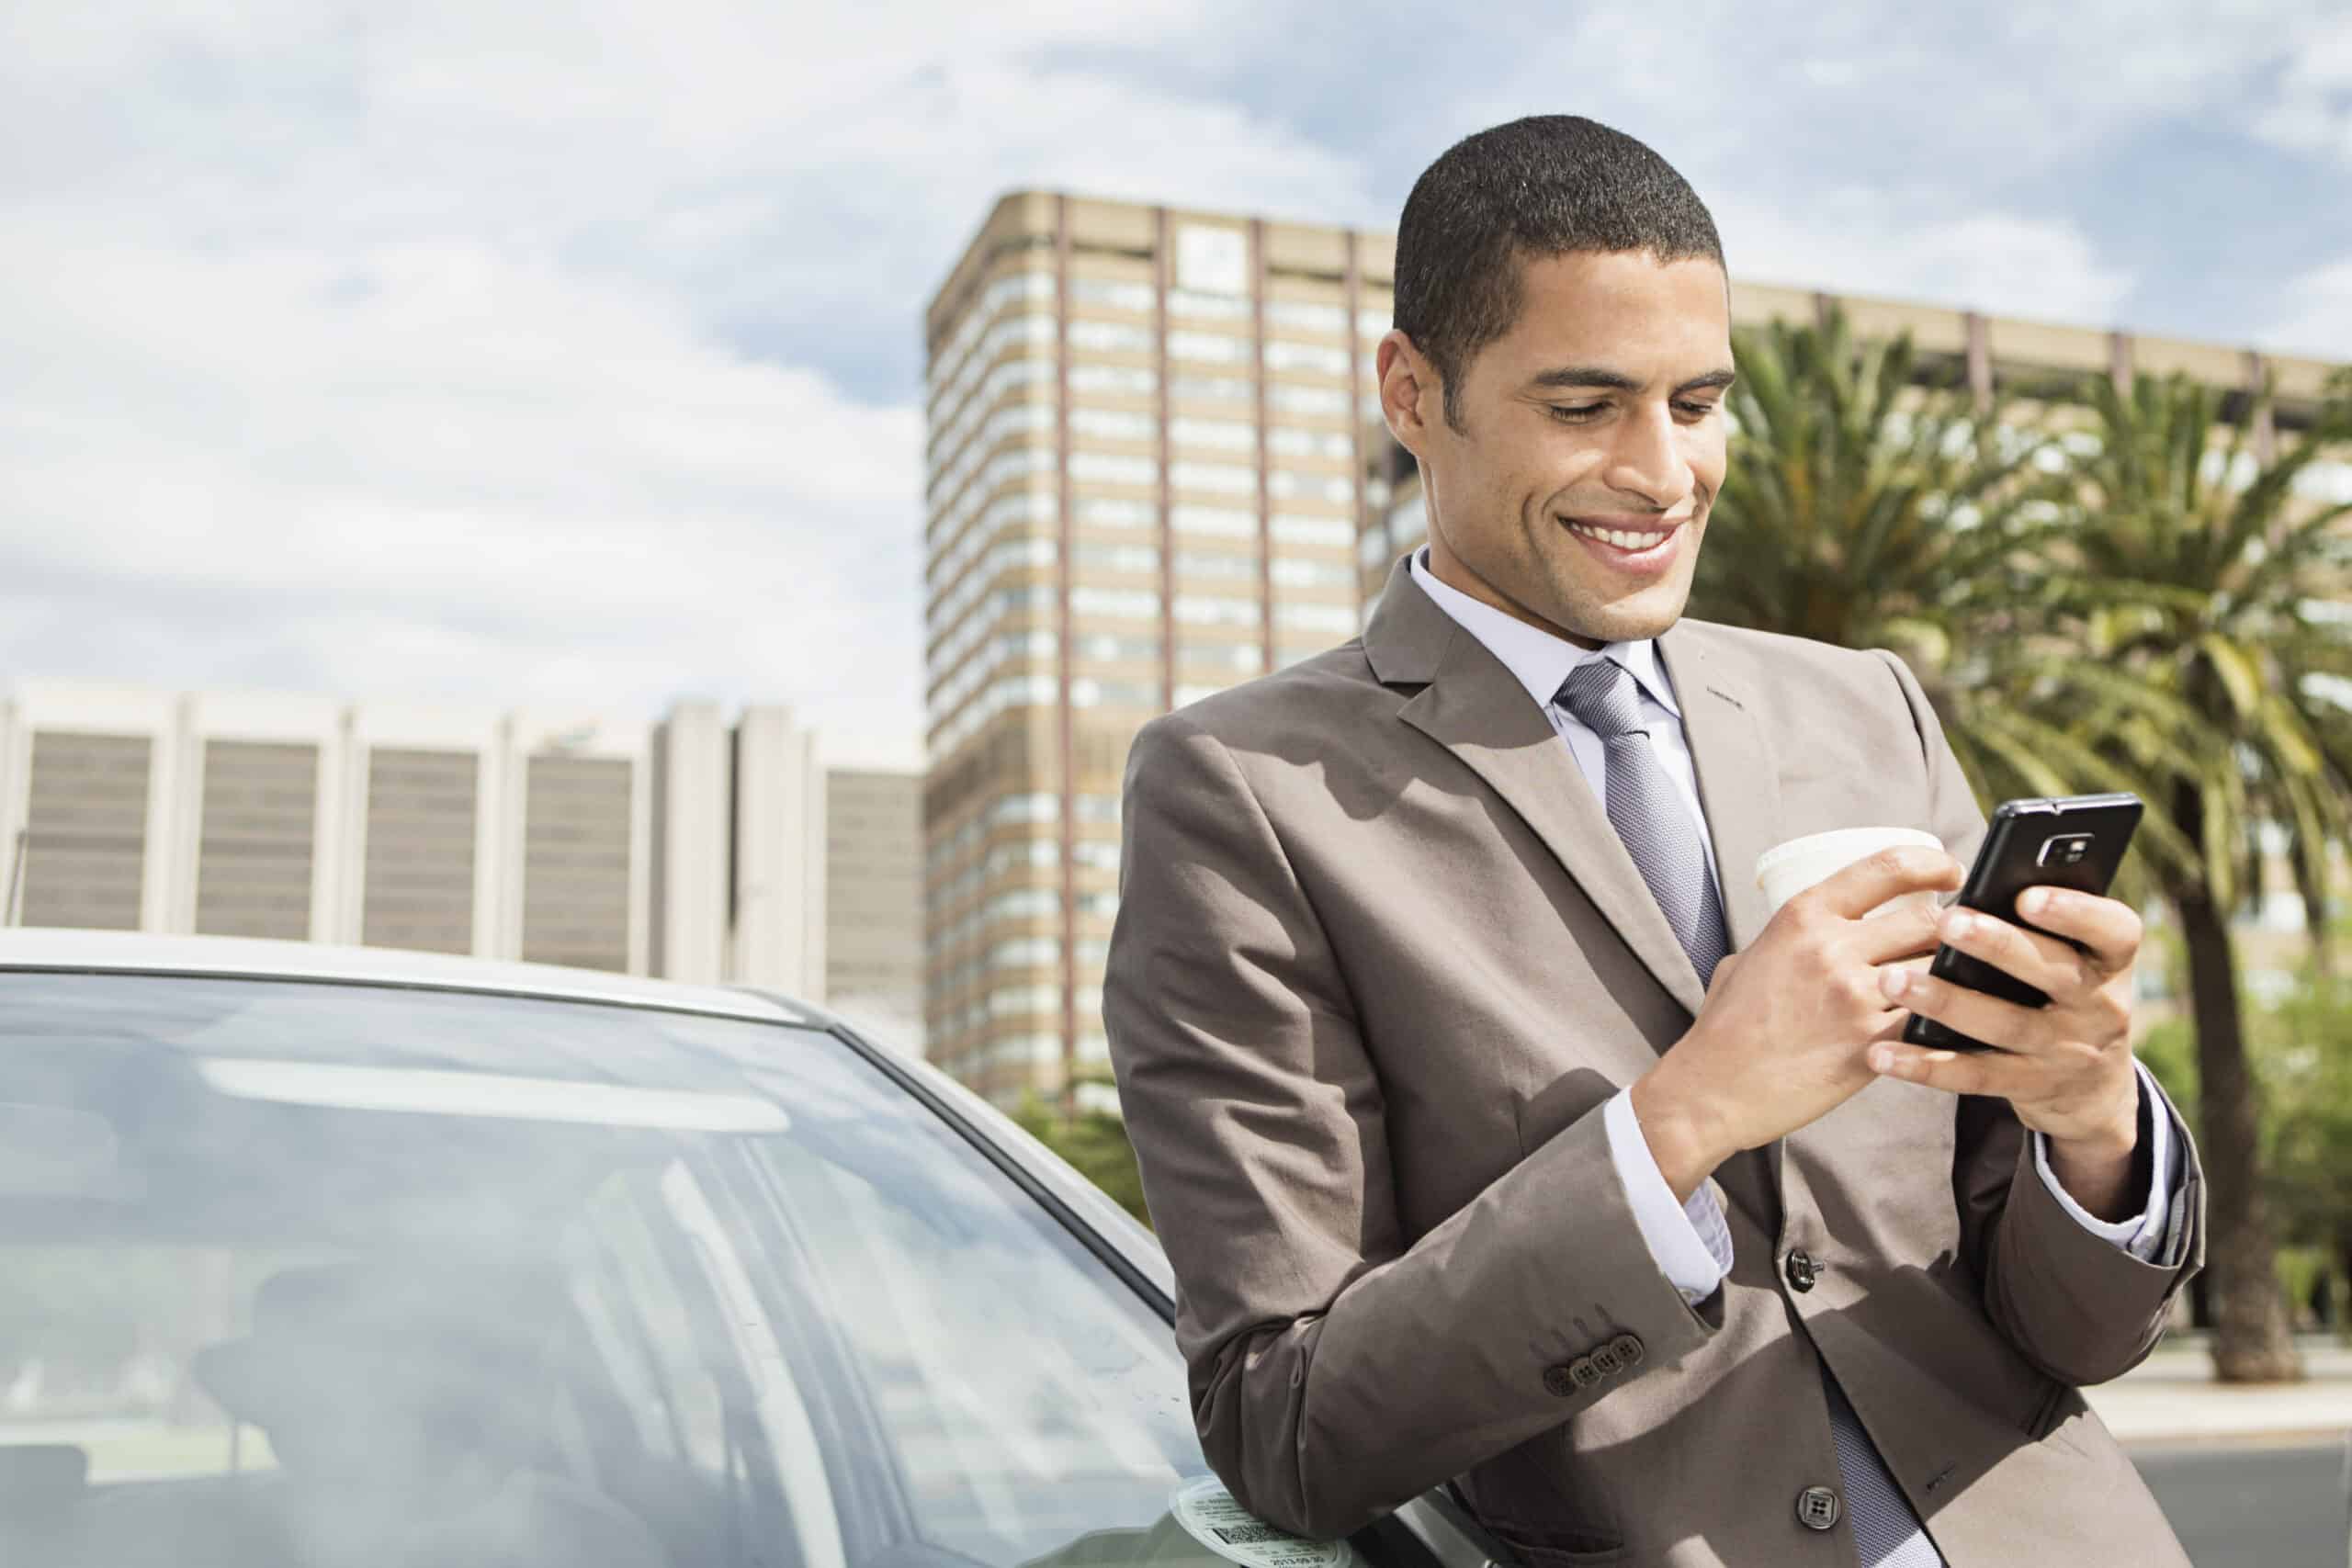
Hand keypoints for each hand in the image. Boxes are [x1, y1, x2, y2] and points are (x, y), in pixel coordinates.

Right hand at [1632, 845, 1962, 1200]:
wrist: (1712, 1089)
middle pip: (1928, 919)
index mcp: (1802, 916)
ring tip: (1955, 987)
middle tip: (1963, 939)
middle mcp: (1831, 948)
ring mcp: (1853, 997)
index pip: (1887, 867)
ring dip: (1953, 978)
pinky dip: (1945, 1023)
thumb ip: (1789, 937)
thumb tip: (1815, 930)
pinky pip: (1931, 1023)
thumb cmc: (1725, 1027)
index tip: (1951, 871)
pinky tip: (1947, 1026)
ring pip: (1939, 970)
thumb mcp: (1747, 957)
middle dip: (1954, 929)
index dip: (1932, 864)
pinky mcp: (1870, 1045)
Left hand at [1866, 887, 2142, 1217]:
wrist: (2091, 1089)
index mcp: (2110, 960)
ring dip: (1946, 1002)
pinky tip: (1881, 1052)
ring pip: (2005, 1025)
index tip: (2027, 895)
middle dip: (1999, 945)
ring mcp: (2065, 1052)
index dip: (2075, 913)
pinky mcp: (2029, 1087)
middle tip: (1946, 921)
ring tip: (1893, 979)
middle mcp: (2099, 1006)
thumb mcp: (2075, 957)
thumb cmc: (2063, 989)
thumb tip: (1987, 875)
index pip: (2114, 931)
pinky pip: (1973, 1076)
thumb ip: (2044, 923)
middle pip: (2053, 973)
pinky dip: (1925, 1065)